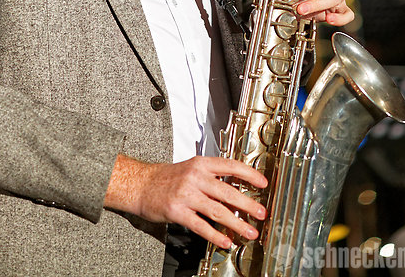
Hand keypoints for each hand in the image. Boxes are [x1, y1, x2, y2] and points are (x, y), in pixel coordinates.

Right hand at [104, 154, 267, 248]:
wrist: (141, 184)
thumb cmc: (167, 177)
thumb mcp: (191, 169)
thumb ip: (211, 177)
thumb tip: (236, 189)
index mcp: (201, 164)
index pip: (230, 165)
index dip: (249, 174)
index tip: (263, 183)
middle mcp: (195, 177)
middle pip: (227, 191)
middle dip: (248, 203)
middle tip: (261, 213)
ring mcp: (186, 195)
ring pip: (217, 210)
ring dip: (236, 223)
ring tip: (249, 231)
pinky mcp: (178, 211)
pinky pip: (201, 225)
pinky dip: (215, 235)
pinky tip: (225, 241)